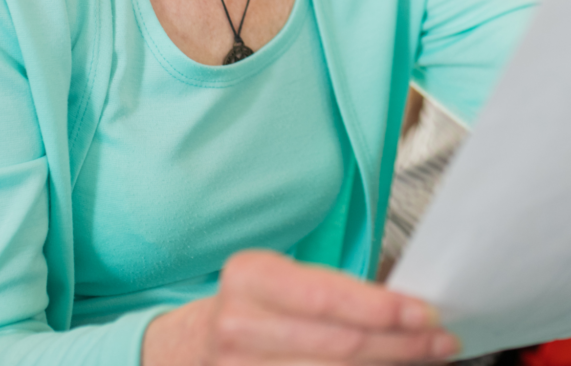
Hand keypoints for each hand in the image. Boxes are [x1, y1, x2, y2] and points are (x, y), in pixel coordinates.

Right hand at [141, 249, 459, 364]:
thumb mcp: (281, 278)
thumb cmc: (254, 306)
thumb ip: (333, 289)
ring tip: (425, 357)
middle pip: (339, 346)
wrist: (193, 348)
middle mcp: (238, 325)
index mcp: (249, 276)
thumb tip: (406, 303)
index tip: (426, 313)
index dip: (382, 309)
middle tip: (441, 340)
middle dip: (401, 345)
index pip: (327, 296)